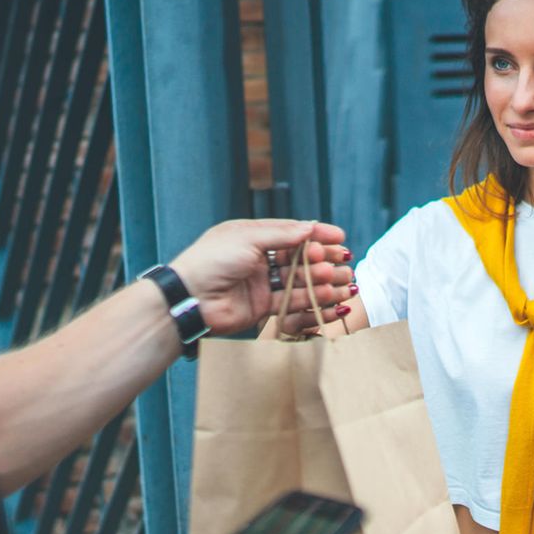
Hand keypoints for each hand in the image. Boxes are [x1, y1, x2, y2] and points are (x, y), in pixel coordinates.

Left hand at [169, 219, 355, 335]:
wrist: (189, 298)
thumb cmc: (212, 260)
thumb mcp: (248, 238)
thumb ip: (281, 234)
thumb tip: (310, 227)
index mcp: (252, 236)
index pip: (291, 233)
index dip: (317, 234)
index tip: (340, 237)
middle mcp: (258, 258)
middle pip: (298, 257)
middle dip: (323, 260)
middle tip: (344, 262)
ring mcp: (260, 283)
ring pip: (298, 280)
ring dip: (321, 281)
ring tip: (341, 281)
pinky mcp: (261, 307)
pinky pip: (291, 302)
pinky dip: (310, 300)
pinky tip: (329, 298)